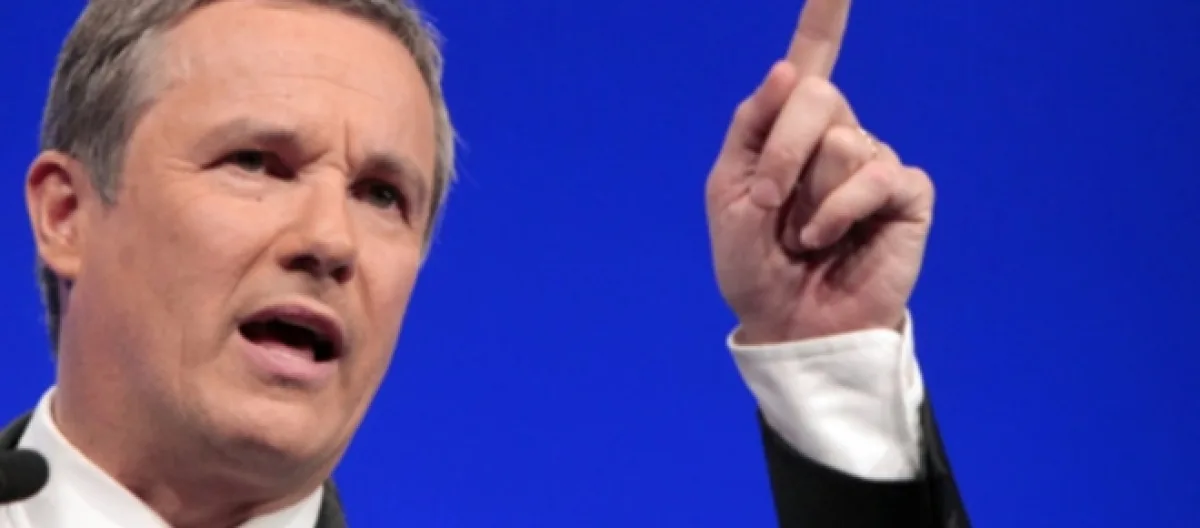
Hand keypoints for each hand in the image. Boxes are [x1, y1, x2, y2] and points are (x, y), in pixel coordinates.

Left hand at [705, 0, 934, 343]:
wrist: (786, 324)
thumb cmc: (753, 264)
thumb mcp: (729, 193)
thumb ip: (751, 130)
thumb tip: (786, 69)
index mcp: (788, 130)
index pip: (810, 60)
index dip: (825, 15)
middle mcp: (836, 135)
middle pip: (817, 95)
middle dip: (783, 150)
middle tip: (771, 203)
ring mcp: (873, 163)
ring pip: (844, 141)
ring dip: (809, 196)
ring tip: (805, 236)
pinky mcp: (905, 196)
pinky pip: (877, 176)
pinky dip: (841, 212)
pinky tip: (829, 240)